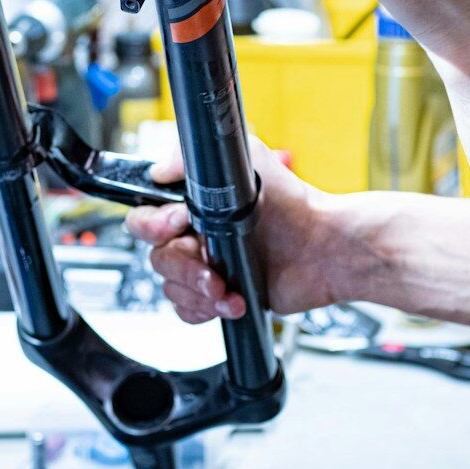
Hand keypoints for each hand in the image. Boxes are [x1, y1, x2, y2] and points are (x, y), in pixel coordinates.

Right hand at [124, 136, 337, 321]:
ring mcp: (207, 267)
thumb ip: (192, 158)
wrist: (323, 249)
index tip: (179, 224)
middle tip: (209, 265)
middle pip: (157, 257)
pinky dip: (208, 309)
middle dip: (182, 266)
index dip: (155, 225)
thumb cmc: (293, 204)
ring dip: (198, 291)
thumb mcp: (247, 159)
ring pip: (171, 287)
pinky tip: (233, 300)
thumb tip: (158, 170)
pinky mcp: (221, 296)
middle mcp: (195, 234)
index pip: (146, 215)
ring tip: (226, 286)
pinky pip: (189, 310)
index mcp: (194, 203)